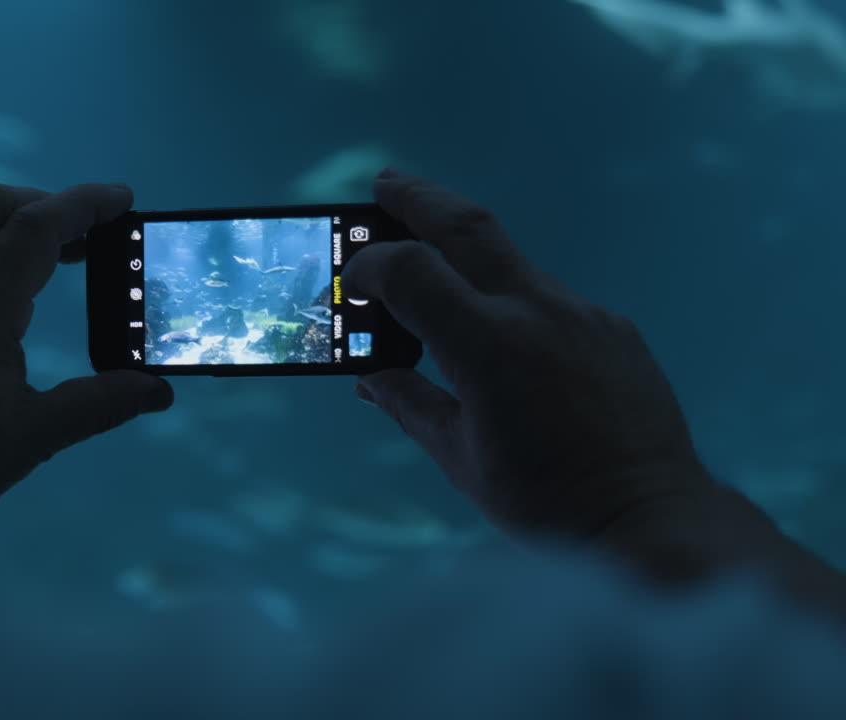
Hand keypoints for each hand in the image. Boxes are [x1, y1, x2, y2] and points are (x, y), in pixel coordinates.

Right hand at [343, 168, 713, 539]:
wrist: (649, 516)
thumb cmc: (547, 501)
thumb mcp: (459, 459)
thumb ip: (409, 405)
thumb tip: (370, 377)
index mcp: (489, 350)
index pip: (412, 271)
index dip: (369, 266)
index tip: (351, 280)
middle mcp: (538, 315)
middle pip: (467, 227)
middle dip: (418, 200)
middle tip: (384, 185)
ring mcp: (582, 315)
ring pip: (510, 261)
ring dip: (464, 251)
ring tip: (431, 260)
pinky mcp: (611, 327)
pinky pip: (547, 299)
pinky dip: (509, 300)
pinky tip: (499, 336)